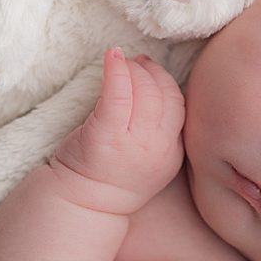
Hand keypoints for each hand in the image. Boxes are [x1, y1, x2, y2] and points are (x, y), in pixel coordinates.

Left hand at [49, 48, 185, 214]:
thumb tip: (154, 86)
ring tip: (122, 62)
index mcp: (172, 154)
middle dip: (151, 72)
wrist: (81, 205)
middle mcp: (158, 149)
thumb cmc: (109, 175)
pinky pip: (118, 94)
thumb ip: (157, 129)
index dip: (166, 82)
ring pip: (145, 92)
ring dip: (134, 70)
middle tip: (135, 63)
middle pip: (165, 95)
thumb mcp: (148, 157)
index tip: (151, 71)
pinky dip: (116, 71)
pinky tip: (112, 55)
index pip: (179, 106)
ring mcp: (133, 144)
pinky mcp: (106, 136)